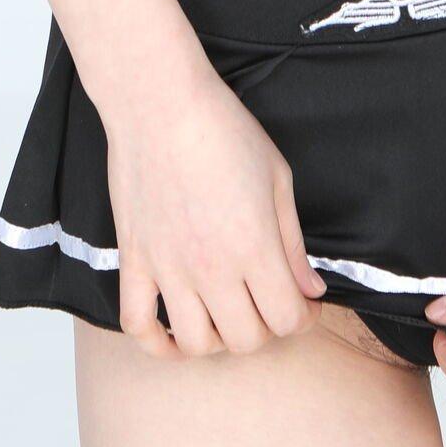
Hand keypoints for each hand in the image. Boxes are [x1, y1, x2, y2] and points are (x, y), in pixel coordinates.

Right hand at [104, 64, 328, 359]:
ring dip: (217, 339)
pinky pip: (137, 324)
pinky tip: (174, 332)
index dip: (303, 318)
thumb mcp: (278, 178)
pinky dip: (156, 342)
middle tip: (266, 302)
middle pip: (244, 340)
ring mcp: (168, 268)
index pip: (287, 320)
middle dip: (265, 329)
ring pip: (195, 343)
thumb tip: (311, 289)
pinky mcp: (134, 260)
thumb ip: (294, 243)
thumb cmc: (224, 129)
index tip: (304, 302)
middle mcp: (212, 268)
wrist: (160, 103)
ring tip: (225, 314)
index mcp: (254, 247)